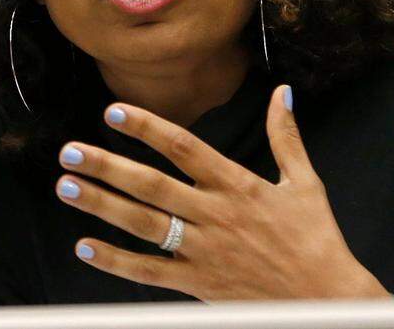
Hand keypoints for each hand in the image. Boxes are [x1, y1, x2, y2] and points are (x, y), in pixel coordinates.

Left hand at [54, 84, 389, 300]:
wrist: (327, 300)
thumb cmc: (316, 240)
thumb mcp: (306, 183)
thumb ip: (285, 138)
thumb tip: (282, 93)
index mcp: (238, 185)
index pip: (184, 148)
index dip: (147, 128)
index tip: (112, 113)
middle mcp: (216, 215)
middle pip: (152, 186)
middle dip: (107, 166)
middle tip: (69, 152)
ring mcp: (204, 251)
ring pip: (143, 224)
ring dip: (101, 205)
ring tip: (66, 187)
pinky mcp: (199, 283)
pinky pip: (150, 271)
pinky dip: (116, 261)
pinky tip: (85, 246)